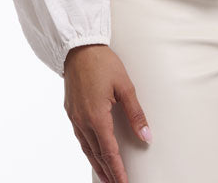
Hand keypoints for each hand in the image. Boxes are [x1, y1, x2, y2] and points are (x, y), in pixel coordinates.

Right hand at [64, 43, 151, 182]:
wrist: (78, 47)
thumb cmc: (102, 62)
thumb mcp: (125, 86)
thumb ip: (136, 114)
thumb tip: (146, 136)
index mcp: (97, 116)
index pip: (109, 152)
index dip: (118, 170)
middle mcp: (83, 120)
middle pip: (97, 154)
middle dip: (108, 172)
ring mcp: (74, 117)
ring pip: (86, 148)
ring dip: (97, 164)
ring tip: (107, 177)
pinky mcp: (71, 111)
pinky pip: (80, 137)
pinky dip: (88, 150)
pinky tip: (93, 154)